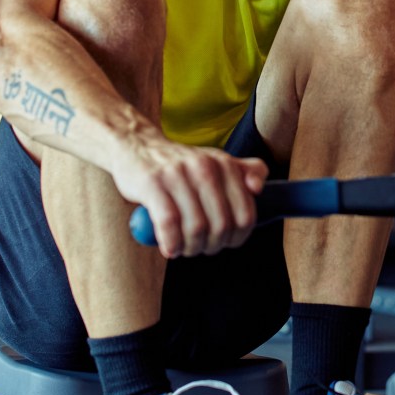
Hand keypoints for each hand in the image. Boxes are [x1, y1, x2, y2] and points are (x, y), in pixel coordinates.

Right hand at [111, 136, 266, 257]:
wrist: (136, 146)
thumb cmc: (180, 164)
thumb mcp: (216, 161)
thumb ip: (244, 171)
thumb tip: (258, 189)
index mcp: (225, 164)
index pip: (245, 214)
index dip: (238, 237)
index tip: (226, 242)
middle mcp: (204, 166)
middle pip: (221, 225)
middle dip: (214, 245)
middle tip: (202, 248)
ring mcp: (178, 174)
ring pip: (196, 227)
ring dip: (192, 248)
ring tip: (185, 249)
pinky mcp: (152, 183)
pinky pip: (169, 223)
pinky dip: (172, 243)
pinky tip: (170, 249)